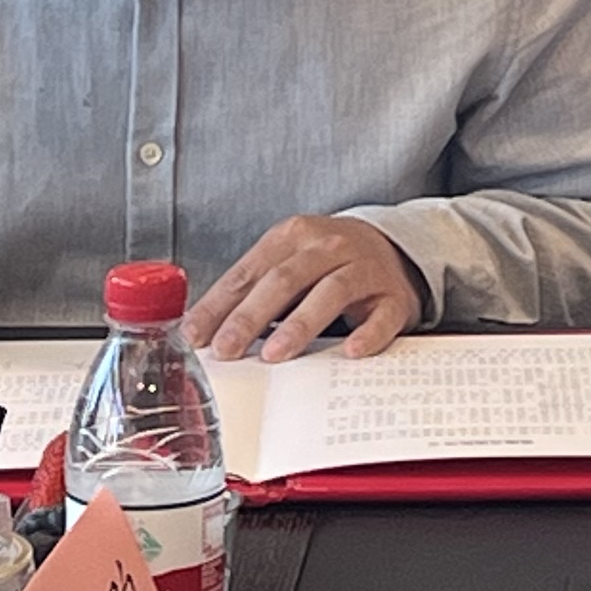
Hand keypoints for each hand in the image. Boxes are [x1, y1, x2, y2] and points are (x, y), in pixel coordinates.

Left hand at [190, 215, 428, 362]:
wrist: (393, 248)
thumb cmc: (327, 263)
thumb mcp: (287, 263)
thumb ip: (250, 290)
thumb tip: (200, 329)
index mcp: (293, 236)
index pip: (249, 271)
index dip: (219, 304)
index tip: (196, 334)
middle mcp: (329, 247)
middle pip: (285, 279)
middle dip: (250, 316)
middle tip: (227, 348)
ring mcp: (364, 270)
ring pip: (331, 292)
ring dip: (300, 324)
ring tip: (274, 354)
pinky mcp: (393, 297)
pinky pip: (383, 316)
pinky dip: (368, 334)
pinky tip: (350, 352)